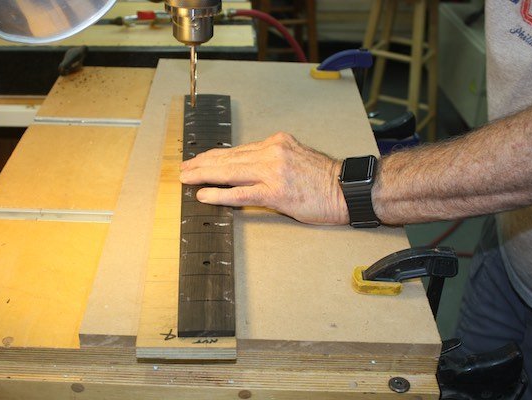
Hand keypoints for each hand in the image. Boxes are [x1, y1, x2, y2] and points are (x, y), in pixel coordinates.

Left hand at [179, 132, 348, 224]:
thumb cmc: (324, 178)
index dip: (214, 156)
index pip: (237, 149)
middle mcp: (272, 152)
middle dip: (202, 164)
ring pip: (230, 172)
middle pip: (229, 158)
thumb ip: (272, 158)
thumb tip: (246, 168)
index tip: (198, 160)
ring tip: (186, 179)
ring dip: (203, 176)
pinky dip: (219, 193)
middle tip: (183, 169)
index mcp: (276, 143)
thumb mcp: (296, 157)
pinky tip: (204, 194)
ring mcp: (272, 172)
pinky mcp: (275, 192)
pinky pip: (240, 193)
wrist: (348, 189)